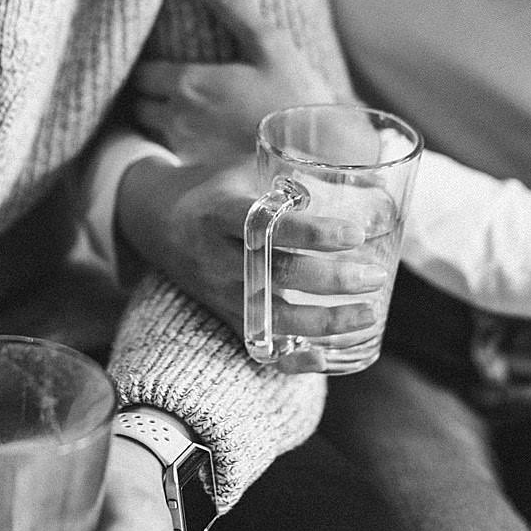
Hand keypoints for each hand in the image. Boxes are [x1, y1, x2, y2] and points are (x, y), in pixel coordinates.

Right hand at [115, 156, 388, 369]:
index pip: (268, 228)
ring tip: (368, 315)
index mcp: (221, 214)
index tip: (356, 234)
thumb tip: (366, 186)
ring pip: (272, 319)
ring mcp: (219, 294)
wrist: (155, 220)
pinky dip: (294, 359)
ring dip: (324, 323)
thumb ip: (293, 177)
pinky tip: (331, 357)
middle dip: (330, 281)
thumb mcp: (244, 171)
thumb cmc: (216, 188)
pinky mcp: (225, 317)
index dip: (313, 234)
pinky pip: (260, 346)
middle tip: (375, 276)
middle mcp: (217, 258)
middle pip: (276, 276)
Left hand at [130, 0, 319, 164]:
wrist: (317, 152)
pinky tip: (202, 131)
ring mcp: (187, 147)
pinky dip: (178, 139)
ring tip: (184, 106)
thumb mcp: (268, 42)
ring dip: (160, 117)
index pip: (141, 73)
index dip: (147, 66)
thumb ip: (229, 6)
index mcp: (188, 83)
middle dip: (148, 93)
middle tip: (167, 82)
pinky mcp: (200, 170)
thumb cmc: (294, 94)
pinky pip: (173, 151)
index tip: (162, 60)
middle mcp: (177, 117)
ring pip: (152, 129)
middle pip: (139, 104)